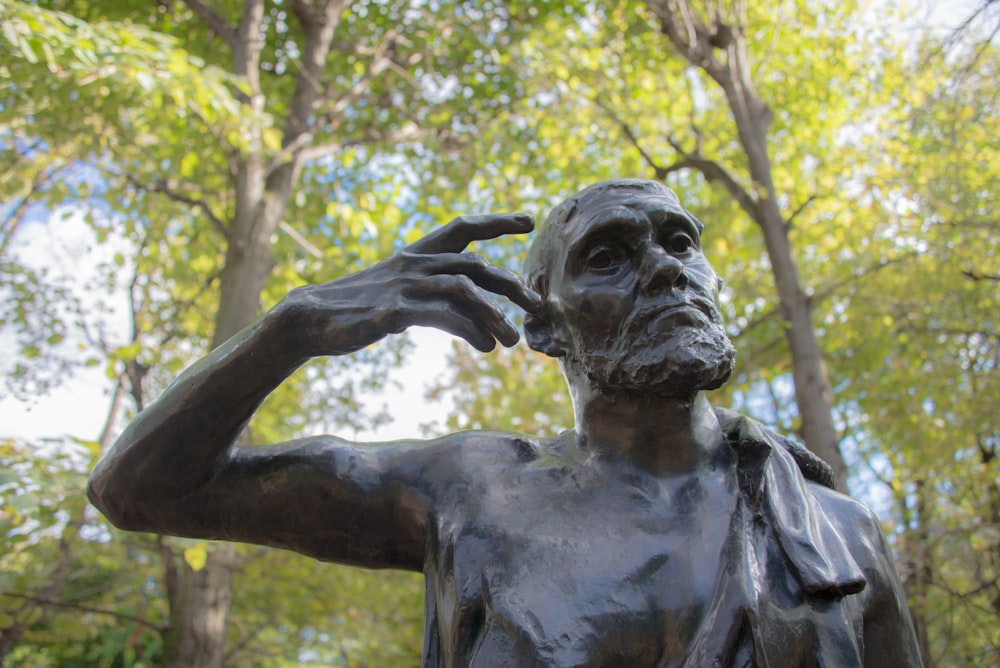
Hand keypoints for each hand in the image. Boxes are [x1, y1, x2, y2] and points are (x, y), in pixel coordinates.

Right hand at [279, 213, 542, 355]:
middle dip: (512, 284)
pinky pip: (443, 316)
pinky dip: (470, 331)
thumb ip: (435, 298)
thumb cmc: (357, 308)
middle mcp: (414, 263)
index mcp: (415, 254)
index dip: (495, 221)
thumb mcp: (398, 294)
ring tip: (513, 341)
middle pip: (475, 265)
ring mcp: (404, 286)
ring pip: (465, 290)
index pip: (462, 227)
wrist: (308, 319)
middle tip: (537, 306)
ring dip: (495, 316)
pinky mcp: (394, 311)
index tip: (527, 221)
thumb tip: (478, 326)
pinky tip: (484, 347)